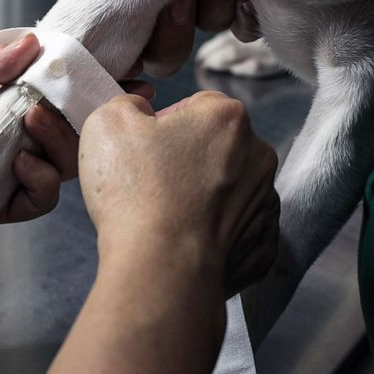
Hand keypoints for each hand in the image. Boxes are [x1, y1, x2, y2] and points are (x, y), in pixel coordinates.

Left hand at [0, 35, 78, 226]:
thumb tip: (33, 44)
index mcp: (0, 95)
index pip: (50, 88)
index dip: (67, 82)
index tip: (68, 73)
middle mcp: (11, 131)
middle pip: (64, 128)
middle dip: (66, 116)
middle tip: (44, 106)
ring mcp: (7, 167)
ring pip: (60, 163)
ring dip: (58, 145)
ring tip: (33, 128)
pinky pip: (39, 200)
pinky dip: (41, 182)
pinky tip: (20, 165)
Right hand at [79, 92, 279, 295]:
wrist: (160, 270)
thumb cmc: (135, 194)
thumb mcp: (107, 122)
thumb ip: (127, 104)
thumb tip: (138, 112)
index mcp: (227, 118)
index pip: (194, 106)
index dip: (162, 127)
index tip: (142, 153)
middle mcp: (258, 156)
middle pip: (215, 149)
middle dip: (186, 162)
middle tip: (150, 186)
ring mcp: (265, 204)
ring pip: (228, 191)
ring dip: (202, 199)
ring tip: (165, 220)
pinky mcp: (261, 247)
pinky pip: (237, 233)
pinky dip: (213, 237)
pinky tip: (184, 243)